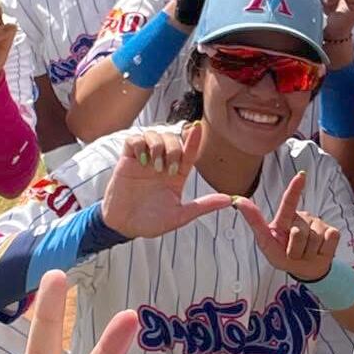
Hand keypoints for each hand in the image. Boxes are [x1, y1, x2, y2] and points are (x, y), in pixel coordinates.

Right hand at [101, 124, 231, 238]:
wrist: (124, 226)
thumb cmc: (151, 222)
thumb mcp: (179, 216)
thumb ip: (203, 206)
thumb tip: (230, 200)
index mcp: (176, 175)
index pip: (188, 152)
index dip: (194, 140)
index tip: (199, 127)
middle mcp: (162, 164)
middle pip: (172, 139)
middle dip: (173, 149)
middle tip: (168, 170)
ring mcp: (144, 160)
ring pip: (154, 135)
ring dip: (157, 146)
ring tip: (154, 167)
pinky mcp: (127, 160)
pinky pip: (134, 139)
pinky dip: (139, 144)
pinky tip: (141, 160)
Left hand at [233, 171, 339, 280]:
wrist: (305, 271)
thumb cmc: (283, 256)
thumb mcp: (266, 244)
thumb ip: (255, 222)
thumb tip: (239, 200)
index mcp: (286, 218)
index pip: (289, 202)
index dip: (295, 188)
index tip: (301, 175)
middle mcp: (302, 217)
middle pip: (298, 233)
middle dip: (294, 250)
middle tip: (294, 254)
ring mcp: (318, 223)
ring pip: (313, 239)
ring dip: (307, 253)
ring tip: (305, 254)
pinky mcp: (332, 231)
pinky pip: (330, 239)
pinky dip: (324, 251)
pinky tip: (320, 251)